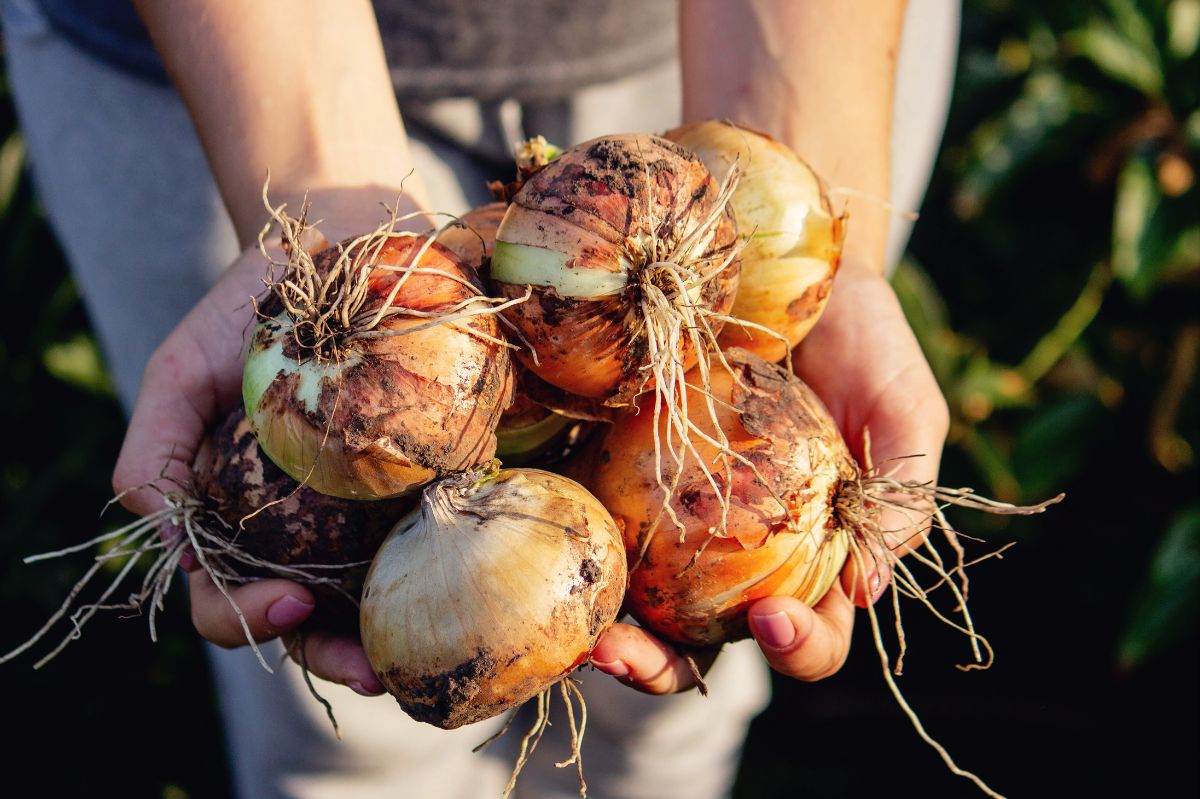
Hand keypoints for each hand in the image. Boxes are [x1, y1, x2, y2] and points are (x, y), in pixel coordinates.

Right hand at [112, 186, 427, 696]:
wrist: (335, 242)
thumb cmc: (248, 309)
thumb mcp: (180, 371)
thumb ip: (156, 454)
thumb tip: (165, 534)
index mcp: (239, 517)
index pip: (227, 595)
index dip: (246, 616)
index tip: (289, 600)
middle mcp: (305, 526)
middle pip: (313, 617)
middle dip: (339, 652)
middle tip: (378, 669)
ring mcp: (370, 506)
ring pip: (379, 594)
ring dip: (401, 633)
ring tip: (429, 653)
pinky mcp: (432, 473)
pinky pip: (443, 533)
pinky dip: (457, 565)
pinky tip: (478, 580)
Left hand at [589, 259, 948, 689]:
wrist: (793, 262)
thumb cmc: (864, 341)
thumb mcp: (904, 410)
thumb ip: (900, 496)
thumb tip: (866, 589)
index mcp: (815, 556)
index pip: (810, 631)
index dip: (798, 647)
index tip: (772, 619)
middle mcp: (740, 552)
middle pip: (700, 640)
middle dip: (663, 667)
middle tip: (626, 656)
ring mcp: (675, 517)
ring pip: (635, 599)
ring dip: (605, 629)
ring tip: (581, 633)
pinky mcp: (623, 469)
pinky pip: (594, 518)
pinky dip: (573, 542)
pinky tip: (548, 544)